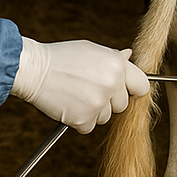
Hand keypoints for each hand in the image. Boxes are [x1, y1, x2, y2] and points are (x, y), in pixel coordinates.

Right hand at [10, 38, 150, 132]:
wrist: (33, 69)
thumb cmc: (62, 57)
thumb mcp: (92, 50)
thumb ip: (113, 58)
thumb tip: (129, 56)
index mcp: (118, 65)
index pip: (142, 86)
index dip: (132, 89)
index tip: (123, 90)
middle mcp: (112, 84)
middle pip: (123, 105)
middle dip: (109, 101)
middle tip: (89, 90)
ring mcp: (99, 103)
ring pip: (106, 117)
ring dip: (94, 111)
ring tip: (75, 94)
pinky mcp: (84, 119)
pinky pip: (90, 126)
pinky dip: (80, 121)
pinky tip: (68, 104)